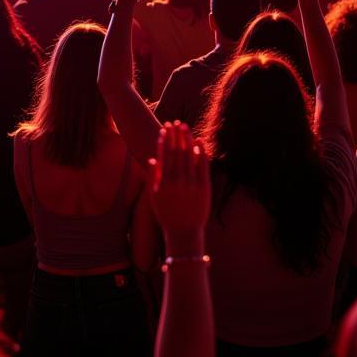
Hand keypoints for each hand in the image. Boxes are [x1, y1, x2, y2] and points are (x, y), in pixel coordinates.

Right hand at [149, 123, 210, 241]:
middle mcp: (177, 181)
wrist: (184, 233)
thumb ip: (152, 177)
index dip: (165, 140)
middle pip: (177, 152)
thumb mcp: (154, 197)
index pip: (164, 155)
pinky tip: (199, 141)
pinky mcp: (204, 187)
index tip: (165, 129)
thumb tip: (152, 158)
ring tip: (185, 127)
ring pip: (189, 155)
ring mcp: (191, 184)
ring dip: (187, 139)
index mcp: (163, 182)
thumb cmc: (167, 215)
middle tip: (175, 123)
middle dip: (176, 135)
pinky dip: (201, 152)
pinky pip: (202, 166)